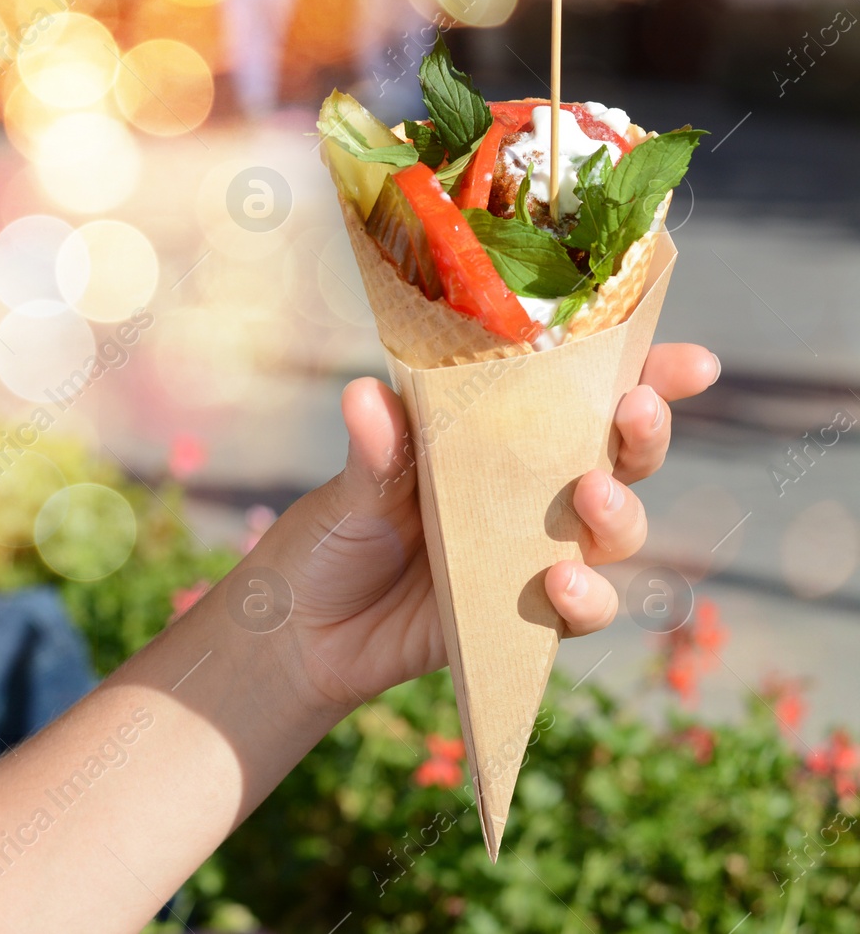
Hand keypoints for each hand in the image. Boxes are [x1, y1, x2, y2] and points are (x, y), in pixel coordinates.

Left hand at [245, 343, 720, 713]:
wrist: (303, 632)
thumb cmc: (333, 538)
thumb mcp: (353, 488)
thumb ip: (375, 449)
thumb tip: (365, 397)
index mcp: (497, 440)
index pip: (582, 398)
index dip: (645, 375)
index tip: (689, 361)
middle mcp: (531, 494)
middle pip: (620, 459)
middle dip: (644, 433)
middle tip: (633, 413)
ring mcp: (534, 555)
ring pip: (615, 533)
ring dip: (618, 514)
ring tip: (589, 497)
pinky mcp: (526, 619)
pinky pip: (583, 610)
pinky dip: (586, 598)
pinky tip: (560, 583)